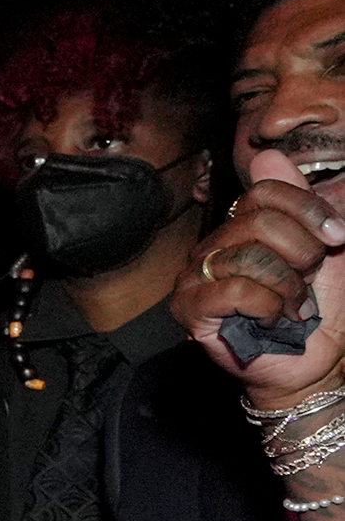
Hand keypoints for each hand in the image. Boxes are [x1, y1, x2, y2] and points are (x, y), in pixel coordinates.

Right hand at [173, 149, 344, 406]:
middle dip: (302, 253)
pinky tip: (273, 318)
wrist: (312, 364)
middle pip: (259, 221)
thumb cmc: (315, 309)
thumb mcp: (321, 249)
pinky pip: (234, 289)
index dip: (308, 210)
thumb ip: (300, 205)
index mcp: (240, 227)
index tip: (336, 239)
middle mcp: (212, 246)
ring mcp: (196, 277)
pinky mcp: (190, 309)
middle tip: (307, 280)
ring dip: (288, 287)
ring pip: (250, 257)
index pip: (265, 192)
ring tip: (293, 306)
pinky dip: (268, 305)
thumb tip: (267, 156)